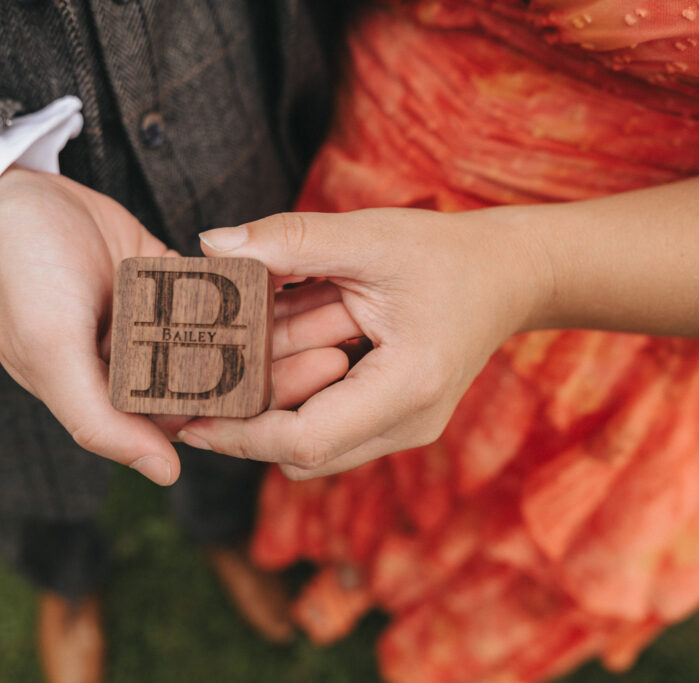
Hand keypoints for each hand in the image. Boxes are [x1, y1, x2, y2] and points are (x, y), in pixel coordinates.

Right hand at [0, 168, 349, 484]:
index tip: (312, 389)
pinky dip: (247, 286)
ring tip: (329, 317)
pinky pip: (211, 288)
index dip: (253, 406)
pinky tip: (297, 282)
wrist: (6, 199)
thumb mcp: (50, 353)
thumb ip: (98, 421)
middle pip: (218, 374)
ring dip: (270, 327)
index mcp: (114, 394)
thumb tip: (167, 473)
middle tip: (336, 350)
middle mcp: (137, 365)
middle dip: (275, 366)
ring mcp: (152, 320)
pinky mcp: (161, 278)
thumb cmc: (20, 279)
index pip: (194, 414)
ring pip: (222, 332)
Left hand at [177, 207, 549, 478]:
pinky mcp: (395, 422)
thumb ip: (290, 239)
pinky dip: (294, 401)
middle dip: (244, 429)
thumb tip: (211, 244)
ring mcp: (404, 429)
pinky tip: (272, 357)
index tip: (189, 419)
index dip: (240, 436)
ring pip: (311, 448)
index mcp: (406, 387)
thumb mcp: (369, 236)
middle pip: (302, 455)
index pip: (305, 441)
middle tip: (191, 397)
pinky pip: (330, 430)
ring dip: (268, 412)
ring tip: (227, 370)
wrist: (510, 276)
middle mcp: (407, 424)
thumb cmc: (447, 254)